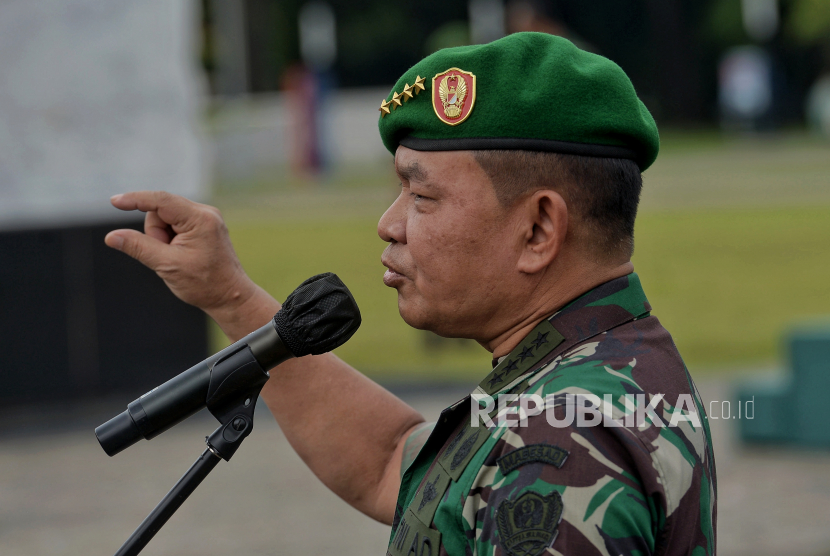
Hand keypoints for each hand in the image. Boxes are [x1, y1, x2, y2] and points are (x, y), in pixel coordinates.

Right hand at [105, 191, 256, 314]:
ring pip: (165, 219)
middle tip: (169, 257)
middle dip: (156, 234)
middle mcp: (206, 213)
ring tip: (178, 258)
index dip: (136, 200)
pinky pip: (175, 225)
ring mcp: (206, 218)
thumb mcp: (167, 265)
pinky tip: (181, 255)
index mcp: (200, 219)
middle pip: (160, 211)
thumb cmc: (204, 284)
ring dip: (163, 238)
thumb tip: (111, 237)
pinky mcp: (203, 226)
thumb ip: (138, 247)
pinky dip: (170, 239)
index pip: (161, 200)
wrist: (230, 296)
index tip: (114, 202)